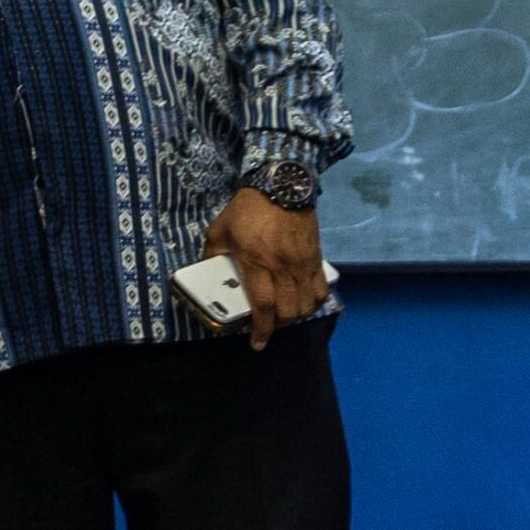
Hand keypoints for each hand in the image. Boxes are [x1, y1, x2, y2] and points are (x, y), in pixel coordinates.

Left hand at [217, 183, 325, 348]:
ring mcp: (303, 262)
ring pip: (308, 303)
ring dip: (297, 316)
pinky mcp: (316, 257)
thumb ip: (212, 254)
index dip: (262, 329)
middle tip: (268, 325)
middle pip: (289, 310)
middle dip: (279, 326)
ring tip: (285, 315)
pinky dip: (314, 301)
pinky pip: (321, 288)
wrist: (281, 184)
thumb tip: (207, 273)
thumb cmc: (247, 208)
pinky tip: (305, 302)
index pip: (264, 305)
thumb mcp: (219, 230)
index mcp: (257, 262)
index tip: (257, 344)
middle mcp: (283, 266)